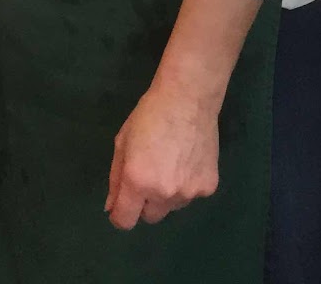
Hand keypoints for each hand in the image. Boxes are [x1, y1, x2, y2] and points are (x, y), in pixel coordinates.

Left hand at [105, 84, 219, 229]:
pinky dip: (187, 185)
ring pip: (171, 207)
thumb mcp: (122, 142)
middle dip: (144, 203)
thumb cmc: (149, 115)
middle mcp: (163, 193)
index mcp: (137, 181)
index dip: (120, 215)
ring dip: (166, 194)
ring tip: (170, 162)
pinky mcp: (208, 188)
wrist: (188, 100)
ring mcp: (189, 193)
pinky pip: (191, 196)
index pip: (125, 220)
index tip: (121, 205)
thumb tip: (112, 206)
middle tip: (148, 175)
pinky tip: (188, 160)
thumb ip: (116, 178)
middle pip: (150, 217)